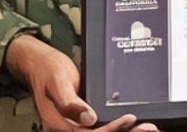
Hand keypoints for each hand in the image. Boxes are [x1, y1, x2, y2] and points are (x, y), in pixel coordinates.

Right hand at [4, 34, 159, 131]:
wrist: (37, 62)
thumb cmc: (46, 68)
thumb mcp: (57, 80)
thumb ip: (70, 101)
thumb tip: (88, 118)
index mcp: (59, 123)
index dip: (111, 128)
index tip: (130, 119)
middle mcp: (68, 128)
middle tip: (149, 128)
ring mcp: (75, 125)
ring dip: (125, 131)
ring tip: (147, 128)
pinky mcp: (82, 120)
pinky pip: (101, 127)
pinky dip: (118, 126)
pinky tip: (132, 124)